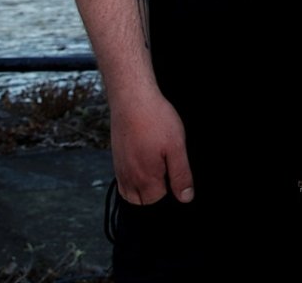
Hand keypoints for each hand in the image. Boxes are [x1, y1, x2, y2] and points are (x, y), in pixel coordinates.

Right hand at [110, 89, 194, 204]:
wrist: (132, 97)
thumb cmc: (155, 119)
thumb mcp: (177, 147)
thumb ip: (181, 175)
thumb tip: (185, 198)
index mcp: (145, 178)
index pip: (157, 202)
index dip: (170, 195)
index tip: (177, 181)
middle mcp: (129, 177)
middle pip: (141, 202)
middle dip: (155, 197)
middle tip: (168, 177)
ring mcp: (120, 168)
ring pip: (130, 193)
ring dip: (143, 191)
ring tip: (157, 175)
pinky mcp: (116, 158)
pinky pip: (123, 180)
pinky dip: (133, 181)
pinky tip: (144, 167)